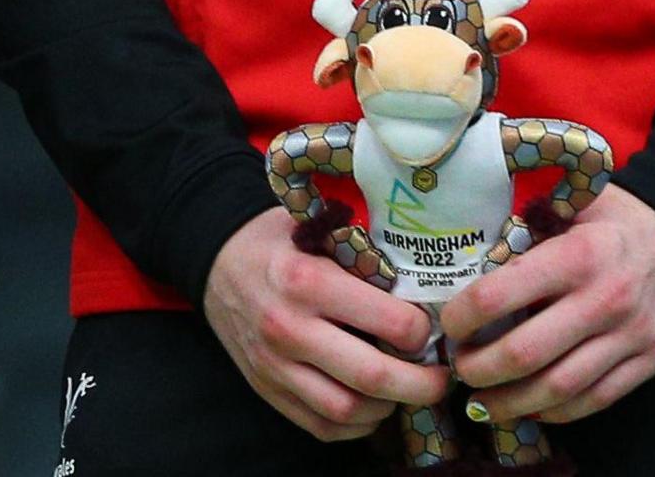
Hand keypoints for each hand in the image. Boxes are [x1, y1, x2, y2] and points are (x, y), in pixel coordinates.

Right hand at [203, 207, 450, 440]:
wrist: (213, 259)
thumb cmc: (276, 241)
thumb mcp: (318, 228)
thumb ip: (364, 254)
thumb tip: (426, 284)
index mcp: (308, 281)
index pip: (392, 323)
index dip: (424, 331)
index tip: (431, 328)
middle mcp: (289, 328)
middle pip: (374, 377)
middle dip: (423, 386)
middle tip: (441, 379)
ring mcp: (274, 364)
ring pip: (348, 411)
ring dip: (388, 408)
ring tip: (403, 390)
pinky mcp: (265, 388)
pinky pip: (322, 426)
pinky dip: (356, 425)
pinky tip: (370, 405)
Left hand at [443, 186, 654, 425]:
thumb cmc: (612, 217)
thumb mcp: (566, 205)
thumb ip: (521, 229)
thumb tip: (459, 256)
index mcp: (576, 256)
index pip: (501, 296)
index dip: (464, 317)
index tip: (448, 326)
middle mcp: (606, 300)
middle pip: (526, 355)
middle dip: (480, 370)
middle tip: (458, 370)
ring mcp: (633, 336)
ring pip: (560, 389)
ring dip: (511, 403)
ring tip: (481, 403)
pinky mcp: (653, 360)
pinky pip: (597, 400)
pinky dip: (557, 411)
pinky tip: (529, 408)